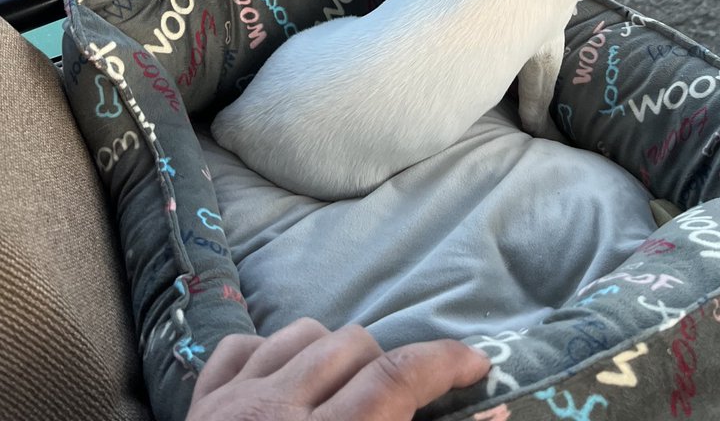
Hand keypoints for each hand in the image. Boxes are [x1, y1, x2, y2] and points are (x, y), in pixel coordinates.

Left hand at [186, 317, 491, 420]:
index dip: (445, 361)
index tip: (479, 366)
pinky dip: (273, 353)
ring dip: (336, 355)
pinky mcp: (199, 406)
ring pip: (304, 334)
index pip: (396, 378)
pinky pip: (244, 346)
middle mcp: (274, 412)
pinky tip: (287, 385)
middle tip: (405, 406)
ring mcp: (230, 404)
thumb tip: (493, 420)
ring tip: (348, 393)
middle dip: (391, 365)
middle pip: (355, 347)